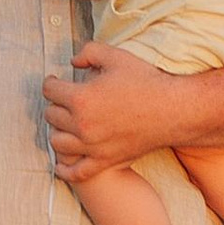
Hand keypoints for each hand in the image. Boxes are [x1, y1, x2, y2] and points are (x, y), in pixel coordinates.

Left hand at [45, 44, 190, 185]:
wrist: (174, 111)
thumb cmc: (146, 81)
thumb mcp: (116, 56)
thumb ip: (88, 52)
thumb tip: (72, 62)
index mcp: (81, 98)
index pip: (49, 90)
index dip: (52, 82)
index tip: (56, 81)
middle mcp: (82, 125)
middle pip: (51, 115)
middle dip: (56, 104)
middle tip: (66, 100)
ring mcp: (92, 147)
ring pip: (57, 142)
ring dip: (59, 131)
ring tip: (67, 123)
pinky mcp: (105, 162)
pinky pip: (76, 172)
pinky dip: (65, 169)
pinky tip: (62, 163)